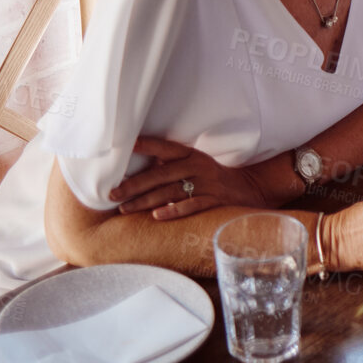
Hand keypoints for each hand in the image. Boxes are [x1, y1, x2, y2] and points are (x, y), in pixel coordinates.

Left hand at [109, 136, 272, 218]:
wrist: (250, 188)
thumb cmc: (214, 176)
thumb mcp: (195, 163)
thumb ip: (170, 164)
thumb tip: (135, 165)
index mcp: (192, 155)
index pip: (165, 148)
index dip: (145, 146)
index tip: (124, 147)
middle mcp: (199, 167)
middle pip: (161, 175)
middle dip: (134, 184)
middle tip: (112, 194)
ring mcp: (208, 184)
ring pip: (171, 192)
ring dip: (145, 201)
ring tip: (124, 209)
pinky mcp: (215, 201)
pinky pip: (191, 206)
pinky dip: (173, 210)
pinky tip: (157, 216)